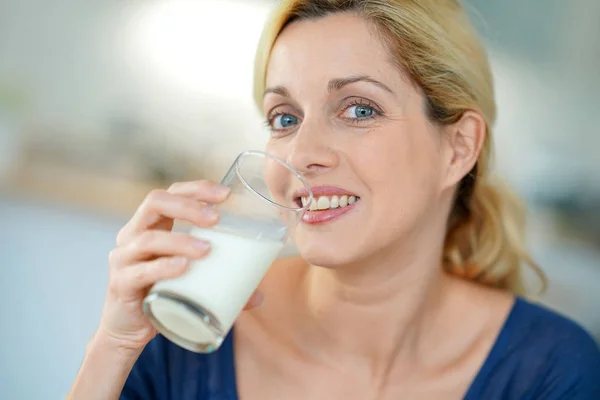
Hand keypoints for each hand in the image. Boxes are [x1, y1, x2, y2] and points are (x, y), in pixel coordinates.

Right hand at [95, 180, 262, 350]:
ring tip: (207, 249)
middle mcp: (133, 236)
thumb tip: (259, 295)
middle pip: (155, 203)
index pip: (171, 194)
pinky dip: (163, 267)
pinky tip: (183, 267)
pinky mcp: (120, 284)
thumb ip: (222, 284)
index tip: (225, 194)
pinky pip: (140, 271)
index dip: (196, 189)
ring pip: (148, 238)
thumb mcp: (189, 282)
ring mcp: (123, 259)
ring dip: (180, 240)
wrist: (127, 333)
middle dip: (188, 206)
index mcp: (151, 226)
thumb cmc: (162, 297)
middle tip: (217, 218)